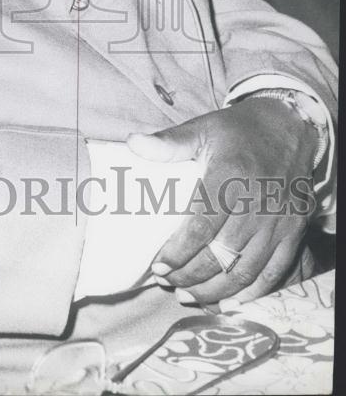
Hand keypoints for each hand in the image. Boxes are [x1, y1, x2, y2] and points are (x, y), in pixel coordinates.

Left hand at [126, 98, 318, 307]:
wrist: (288, 127)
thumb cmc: (238, 131)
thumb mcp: (202, 129)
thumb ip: (168, 142)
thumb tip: (132, 143)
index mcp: (230, 178)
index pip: (201, 228)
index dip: (178, 253)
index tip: (158, 266)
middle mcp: (258, 204)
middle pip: (221, 255)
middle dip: (190, 276)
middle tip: (167, 282)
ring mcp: (279, 221)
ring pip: (245, 270)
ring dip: (215, 290)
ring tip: (189, 295)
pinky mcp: (294, 231)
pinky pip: (273, 272)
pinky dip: (250, 292)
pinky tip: (228, 299)